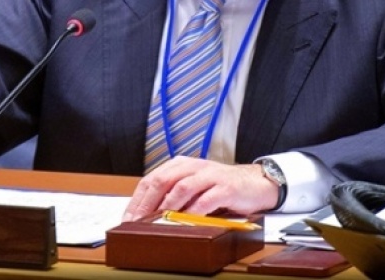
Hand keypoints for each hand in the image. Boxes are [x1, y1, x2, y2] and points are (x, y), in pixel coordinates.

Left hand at [122, 156, 277, 221]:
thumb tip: (147, 213)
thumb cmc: (221, 186)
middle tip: (138, 221)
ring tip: (157, 220)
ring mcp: (209, 175)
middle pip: (162, 180)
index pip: (152, 178)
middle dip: (147, 203)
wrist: (256, 182)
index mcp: (181, 164)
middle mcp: (193, 166)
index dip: (138, 198)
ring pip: (182, 187)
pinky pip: (206, 199)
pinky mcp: (225, 187)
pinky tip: (186, 220)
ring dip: (167, 206)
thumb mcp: (193, 186)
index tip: (128, 217)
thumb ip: (173, 193)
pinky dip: (194, 211)